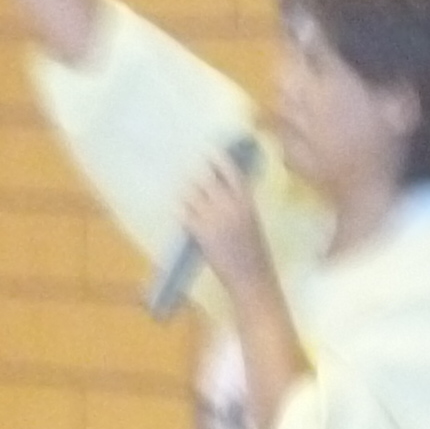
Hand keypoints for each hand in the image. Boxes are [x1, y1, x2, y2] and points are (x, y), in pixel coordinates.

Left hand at [180, 151, 278, 301]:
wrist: (251, 277)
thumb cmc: (254, 253)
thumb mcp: (252, 222)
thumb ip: (239, 205)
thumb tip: (223, 191)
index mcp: (247, 201)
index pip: (232, 171)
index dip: (220, 159)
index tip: (210, 151)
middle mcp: (231, 205)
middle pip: (207, 178)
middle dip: (196, 173)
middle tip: (186, 168)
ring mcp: (215, 218)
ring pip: (192, 193)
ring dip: (185, 191)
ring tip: (180, 191)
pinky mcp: (201, 232)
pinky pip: (184, 213)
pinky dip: (179, 210)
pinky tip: (175, 209)